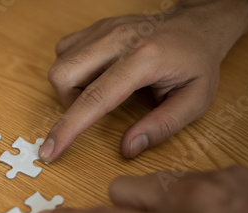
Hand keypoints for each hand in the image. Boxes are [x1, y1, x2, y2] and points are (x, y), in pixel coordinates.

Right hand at [39, 0, 247, 160]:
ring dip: (70, 87)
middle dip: (67, 103)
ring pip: (60, 62)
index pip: (95, 98)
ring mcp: (104, 29)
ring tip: (98, 93)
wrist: (197, 24)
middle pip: (62, 74)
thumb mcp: (195, 101)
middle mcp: (118, 39)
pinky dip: (72, 69)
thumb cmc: (197, 62)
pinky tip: (94, 76)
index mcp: (144, 59)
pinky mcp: (97, 27)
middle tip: (93, 111)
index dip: (68, 129)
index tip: (50, 152)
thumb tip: (127, 148)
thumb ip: (162, 126)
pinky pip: (65, 49)